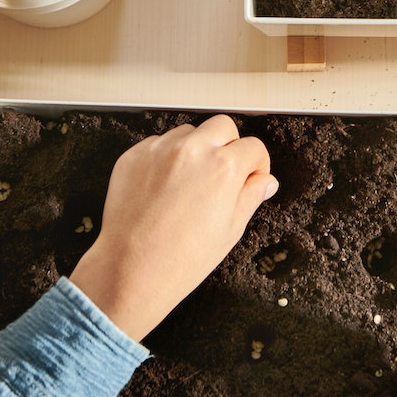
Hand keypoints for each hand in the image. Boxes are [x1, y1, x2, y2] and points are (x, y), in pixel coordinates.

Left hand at [69, 114, 277, 340]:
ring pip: (189, 133)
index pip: (253, 147)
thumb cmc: (181, 259)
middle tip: (222, 174)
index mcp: (223, 167)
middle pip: (222, 127)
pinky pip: (158, 144)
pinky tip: (164, 188)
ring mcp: (161, 149)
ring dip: (195, 150)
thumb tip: (265, 182)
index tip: (251, 175)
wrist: (131, 270)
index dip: (257, 164)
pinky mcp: (135, 155)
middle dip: (229, 146)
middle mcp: (193, 150)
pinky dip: (166, 159)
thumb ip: (251, 197)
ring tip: (189, 184)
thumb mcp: (230, 231)